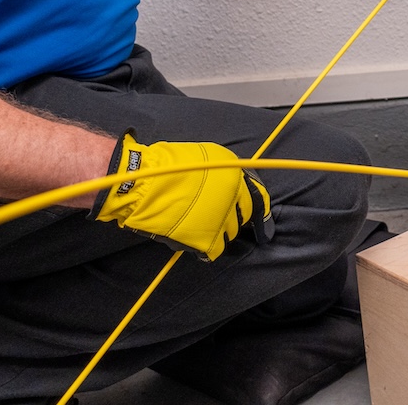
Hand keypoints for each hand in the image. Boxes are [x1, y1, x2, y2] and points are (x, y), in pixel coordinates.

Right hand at [90, 132, 271, 260]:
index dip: (261, 212)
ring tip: (203, 225)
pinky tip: (198, 241)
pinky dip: (208, 247)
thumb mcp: (207, 157)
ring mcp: (220, 219)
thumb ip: (226, 173)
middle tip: (219, 217)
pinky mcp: (205, 238)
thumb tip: (235, 187)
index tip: (263, 223)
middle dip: (235, 217)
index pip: (258, 198)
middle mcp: (233, 198)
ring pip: (230, 233)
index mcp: (235, 176)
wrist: (144, 183)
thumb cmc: (170, 167)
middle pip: (244, 216)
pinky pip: (215, 249)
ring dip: (220, 230)